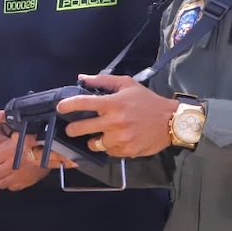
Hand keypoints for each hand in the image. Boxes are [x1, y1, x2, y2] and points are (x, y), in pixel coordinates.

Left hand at [0, 118, 72, 190]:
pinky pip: (13, 187)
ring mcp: (20, 175)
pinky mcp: (28, 181)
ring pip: (1, 183)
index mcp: (8, 150)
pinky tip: (9, 178)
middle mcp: (12, 165)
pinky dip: (9, 184)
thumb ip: (3, 118)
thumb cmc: (41, 134)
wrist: (58, 149)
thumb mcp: (21, 123)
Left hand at [59, 74, 177, 157]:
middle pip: (80, 129)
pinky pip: (108, 152)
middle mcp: (113, 122)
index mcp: (112, 104)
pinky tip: (117, 140)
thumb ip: (103, 81)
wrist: (171, 121)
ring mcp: (119, 138)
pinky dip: (109, 147)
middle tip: (73, 128)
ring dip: (93, 140)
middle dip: (72, 129)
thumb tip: (81, 78)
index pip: (82, 103)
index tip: (59, 108)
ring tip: (101, 134)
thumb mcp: (127, 85)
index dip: (67, 106)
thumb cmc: (147, 101)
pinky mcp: (126, 151)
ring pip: (93, 144)